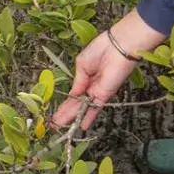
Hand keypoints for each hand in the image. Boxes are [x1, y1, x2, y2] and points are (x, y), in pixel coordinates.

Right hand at [49, 10, 165, 131]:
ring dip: (72, 118)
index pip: (74, 94)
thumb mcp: (82, 63)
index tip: (56, 111)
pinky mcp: (105, 94)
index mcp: (86, 76)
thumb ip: (78, 80)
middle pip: (77, 103)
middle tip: (55, 124)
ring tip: (61, 128)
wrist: (118, 46)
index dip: (65, 103)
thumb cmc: (100, 49)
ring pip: (83, 108)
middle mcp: (92, 86)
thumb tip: (74, 93)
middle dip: (65, 113)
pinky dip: (89, 116)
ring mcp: (98, 91)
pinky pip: (95, 107)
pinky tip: (83, 126)